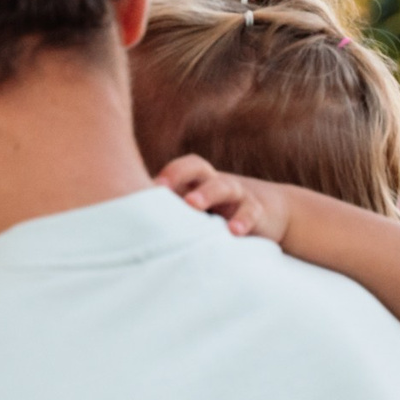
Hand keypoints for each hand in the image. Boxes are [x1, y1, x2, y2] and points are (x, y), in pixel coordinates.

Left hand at [157, 154, 292, 243]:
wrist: (270, 212)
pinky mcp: (257, 211)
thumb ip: (170, 212)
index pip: (181, 166)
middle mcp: (215, 182)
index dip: (167, 173)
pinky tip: (233, 232)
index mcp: (197, 180)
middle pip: (198, 168)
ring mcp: (237, 195)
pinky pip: (250, 212)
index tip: (148, 188)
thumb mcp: (196, 210)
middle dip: (179, 174)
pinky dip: (242, 220)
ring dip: (207, 193)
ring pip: (224, 186)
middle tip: (161, 189)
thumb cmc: (219, 213)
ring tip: (192, 205)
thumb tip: (129, 226)